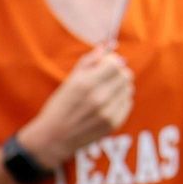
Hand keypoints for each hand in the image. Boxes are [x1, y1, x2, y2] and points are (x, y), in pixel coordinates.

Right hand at [19, 47, 134, 165]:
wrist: (54, 137)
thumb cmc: (60, 105)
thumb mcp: (70, 81)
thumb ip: (89, 61)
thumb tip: (109, 46)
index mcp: (86, 83)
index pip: (115, 63)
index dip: (112, 62)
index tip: (106, 65)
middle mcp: (99, 97)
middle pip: (126, 75)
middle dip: (118, 73)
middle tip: (107, 78)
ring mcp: (108, 112)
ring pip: (128, 88)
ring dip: (120, 87)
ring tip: (105, 92)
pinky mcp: (114, 123)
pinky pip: (128, 103)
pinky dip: (121, 100)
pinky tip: (107, 103)